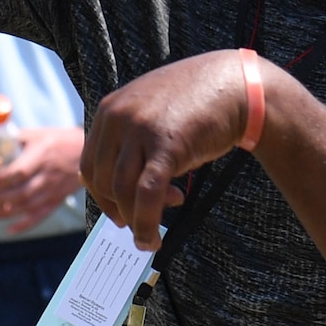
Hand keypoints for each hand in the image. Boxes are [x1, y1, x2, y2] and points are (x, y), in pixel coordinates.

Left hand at [0, 125, 84, 233]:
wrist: (88, 152)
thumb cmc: (62, 140)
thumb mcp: (39, 134)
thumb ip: (17, 138)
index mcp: (41, 156)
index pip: (18, 171)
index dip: (0, 179)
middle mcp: (47, 175)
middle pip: (21, 192)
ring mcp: (53, 190)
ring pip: (28, 206)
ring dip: (6, 213)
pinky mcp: (57, 199)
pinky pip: (41, 215)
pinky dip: (25, 225)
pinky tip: (10, 229)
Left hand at [81, 51, 252, 250]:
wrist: (235, 86)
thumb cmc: (195, 104)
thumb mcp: (150, 113)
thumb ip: (129, 142)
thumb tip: (117, 193)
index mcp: (109, 109)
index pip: (90, 164)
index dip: (102, 196)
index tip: (119, 212)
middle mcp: (119, 117)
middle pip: (102, 180)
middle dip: (120, 208)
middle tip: (141, 220)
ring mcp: (140, 129)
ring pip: (122, 190)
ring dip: (135, 220)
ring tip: (153, 232)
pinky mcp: (166, 145)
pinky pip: (147, 194)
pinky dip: (146, 223)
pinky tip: (152, 238)